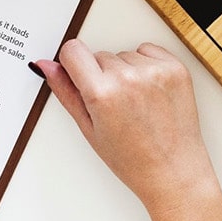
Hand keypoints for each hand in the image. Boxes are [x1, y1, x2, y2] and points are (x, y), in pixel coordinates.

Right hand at [31, 40, 221, 220]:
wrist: (173, 170)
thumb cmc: (132, 159)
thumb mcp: (89, 129)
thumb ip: (66, 92)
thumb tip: (46, 65)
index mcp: (102, 93)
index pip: (72, 50)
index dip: (72, 64)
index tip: (79, 76)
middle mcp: (128, 77)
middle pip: (99, 54)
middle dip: (101, 75)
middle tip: (115, 106)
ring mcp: (154, 71)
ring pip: (124, 54)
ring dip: (125, 71)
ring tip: (135, 104)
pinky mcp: (175, 68)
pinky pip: (149, 51)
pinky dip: (147, 66)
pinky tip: (150, 93)